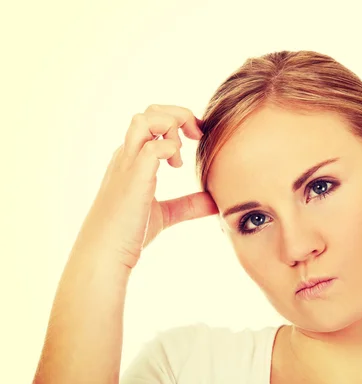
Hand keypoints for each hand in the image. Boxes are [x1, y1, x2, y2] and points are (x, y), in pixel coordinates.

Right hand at [78, 104, 217, 268]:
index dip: (179, 122)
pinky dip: (170, 148)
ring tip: (179, 155)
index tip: (199, 138)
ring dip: (170, 128)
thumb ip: (189, 205)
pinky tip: (175, 166)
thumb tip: (215, 201)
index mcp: (134, 158)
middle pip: (150, 111)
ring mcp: (128, 164)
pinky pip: (152, 147)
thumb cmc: (129, 233)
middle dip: (179, 116)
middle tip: (196, 139)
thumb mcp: (165, 214)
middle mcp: (128, 155)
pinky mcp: (134, 178)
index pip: (153, 120)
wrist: (106, 253)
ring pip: (145, 119)